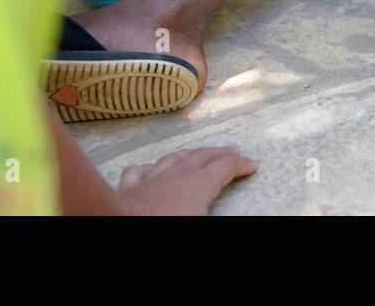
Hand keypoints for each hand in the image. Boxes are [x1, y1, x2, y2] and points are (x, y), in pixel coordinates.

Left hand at [117, 147, 257, 214]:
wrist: (122, 222)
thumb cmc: (166, 224)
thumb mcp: (202, 221)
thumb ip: (217, 214)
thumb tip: (226, 214)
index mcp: (199, 184)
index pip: (226, 168)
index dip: (241, 165)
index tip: (252, 164)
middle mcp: (178, 175)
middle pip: (203, 156)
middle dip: (220, 152)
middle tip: (232, 150)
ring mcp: (152, 179)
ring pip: (174, 158)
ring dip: (190, 153)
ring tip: (198, 151)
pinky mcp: (130, 189)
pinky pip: (140, 172)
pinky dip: (148, 168)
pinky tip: (150, 167)